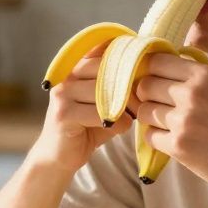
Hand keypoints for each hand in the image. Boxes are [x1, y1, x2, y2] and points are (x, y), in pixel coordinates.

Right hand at [30, 44, 133, 171]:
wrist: (59, 157)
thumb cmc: (87, 128)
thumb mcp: (105, 104)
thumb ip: (120, 87)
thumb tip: (149, 74)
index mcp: (77, 68)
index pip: (103, 50)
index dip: (126, 58)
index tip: (144, 68)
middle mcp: (67, 76)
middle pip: (106, 69)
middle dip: (128, 85)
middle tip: (141, 101)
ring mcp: (62, 93)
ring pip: (105, 92)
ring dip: (124, 107)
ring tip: (131, 116)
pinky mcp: (63, 114)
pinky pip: (100, 114)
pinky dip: (117, 123)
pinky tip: (118, 129)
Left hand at [133, 53, 207, 197]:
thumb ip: (193, 79)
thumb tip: (155, 72)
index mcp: (204, 74)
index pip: (155, 60)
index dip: (149, 72)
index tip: (155, 83)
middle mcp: (191, 93)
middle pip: (144, 85)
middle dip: (146, 97)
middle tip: (159, 108)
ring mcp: (183, 120)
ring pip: (143, 111)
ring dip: (151, 120)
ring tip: (170, 127)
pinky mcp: (178, 146)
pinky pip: (149, 136)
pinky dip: (157, 140)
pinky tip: (175, 142)